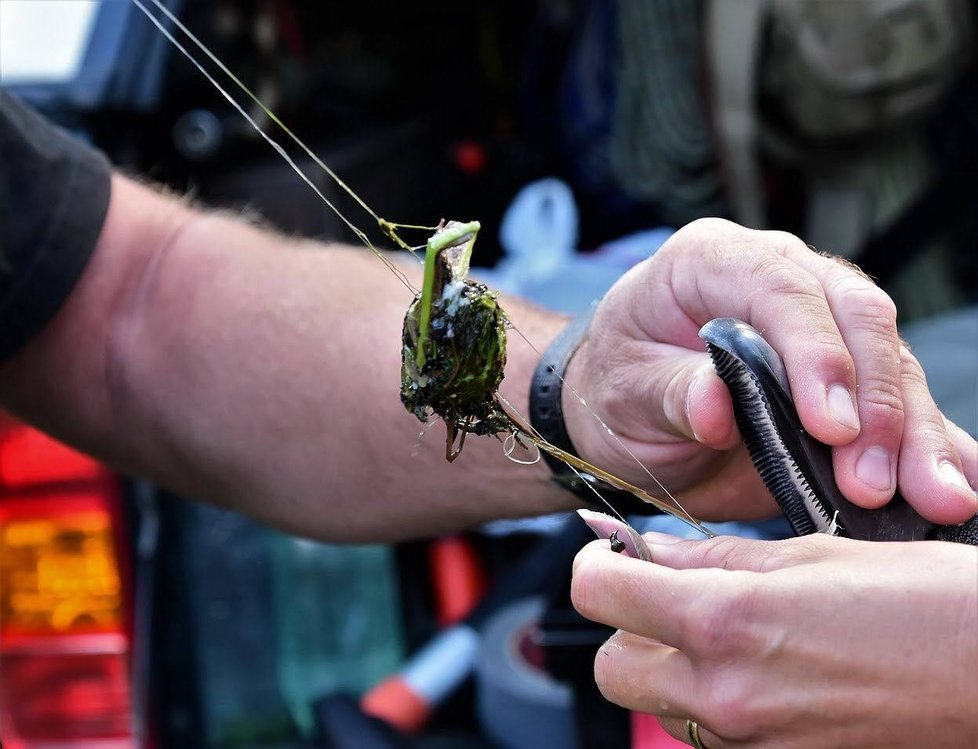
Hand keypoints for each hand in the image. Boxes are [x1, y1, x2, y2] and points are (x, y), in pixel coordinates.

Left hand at [563, 218, 976, 522]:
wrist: (625, 417)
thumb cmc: (616, 387)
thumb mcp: (624, 393)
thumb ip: (670, 394)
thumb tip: (716, 405)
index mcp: (711, 260)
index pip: (780, 288)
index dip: (815, 353)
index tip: (832, 424)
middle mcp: (778, 279)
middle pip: (857, 317)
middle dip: (878, 403)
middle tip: (878, 480)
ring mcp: (820, 325)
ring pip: (892, 362)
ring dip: (915, 434)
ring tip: (938, 498)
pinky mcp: (846, 377)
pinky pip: (899, 403)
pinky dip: (928, 445)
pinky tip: (955, 484)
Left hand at [571, 532, 977, 747]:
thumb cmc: (922, 600)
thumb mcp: (810, 554)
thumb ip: (715, 557)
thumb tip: (652, 549)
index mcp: (724, 620)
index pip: (597, 594)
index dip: (599, 565)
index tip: (616, 554)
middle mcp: (724, 694)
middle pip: (612, 666)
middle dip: (628, 628)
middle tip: (669, 596)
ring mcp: (751, 744)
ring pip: (660, 706)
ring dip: (672, 668)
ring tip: (731, 635)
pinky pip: (710, 736)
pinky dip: (716, 704)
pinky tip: (766, 673)